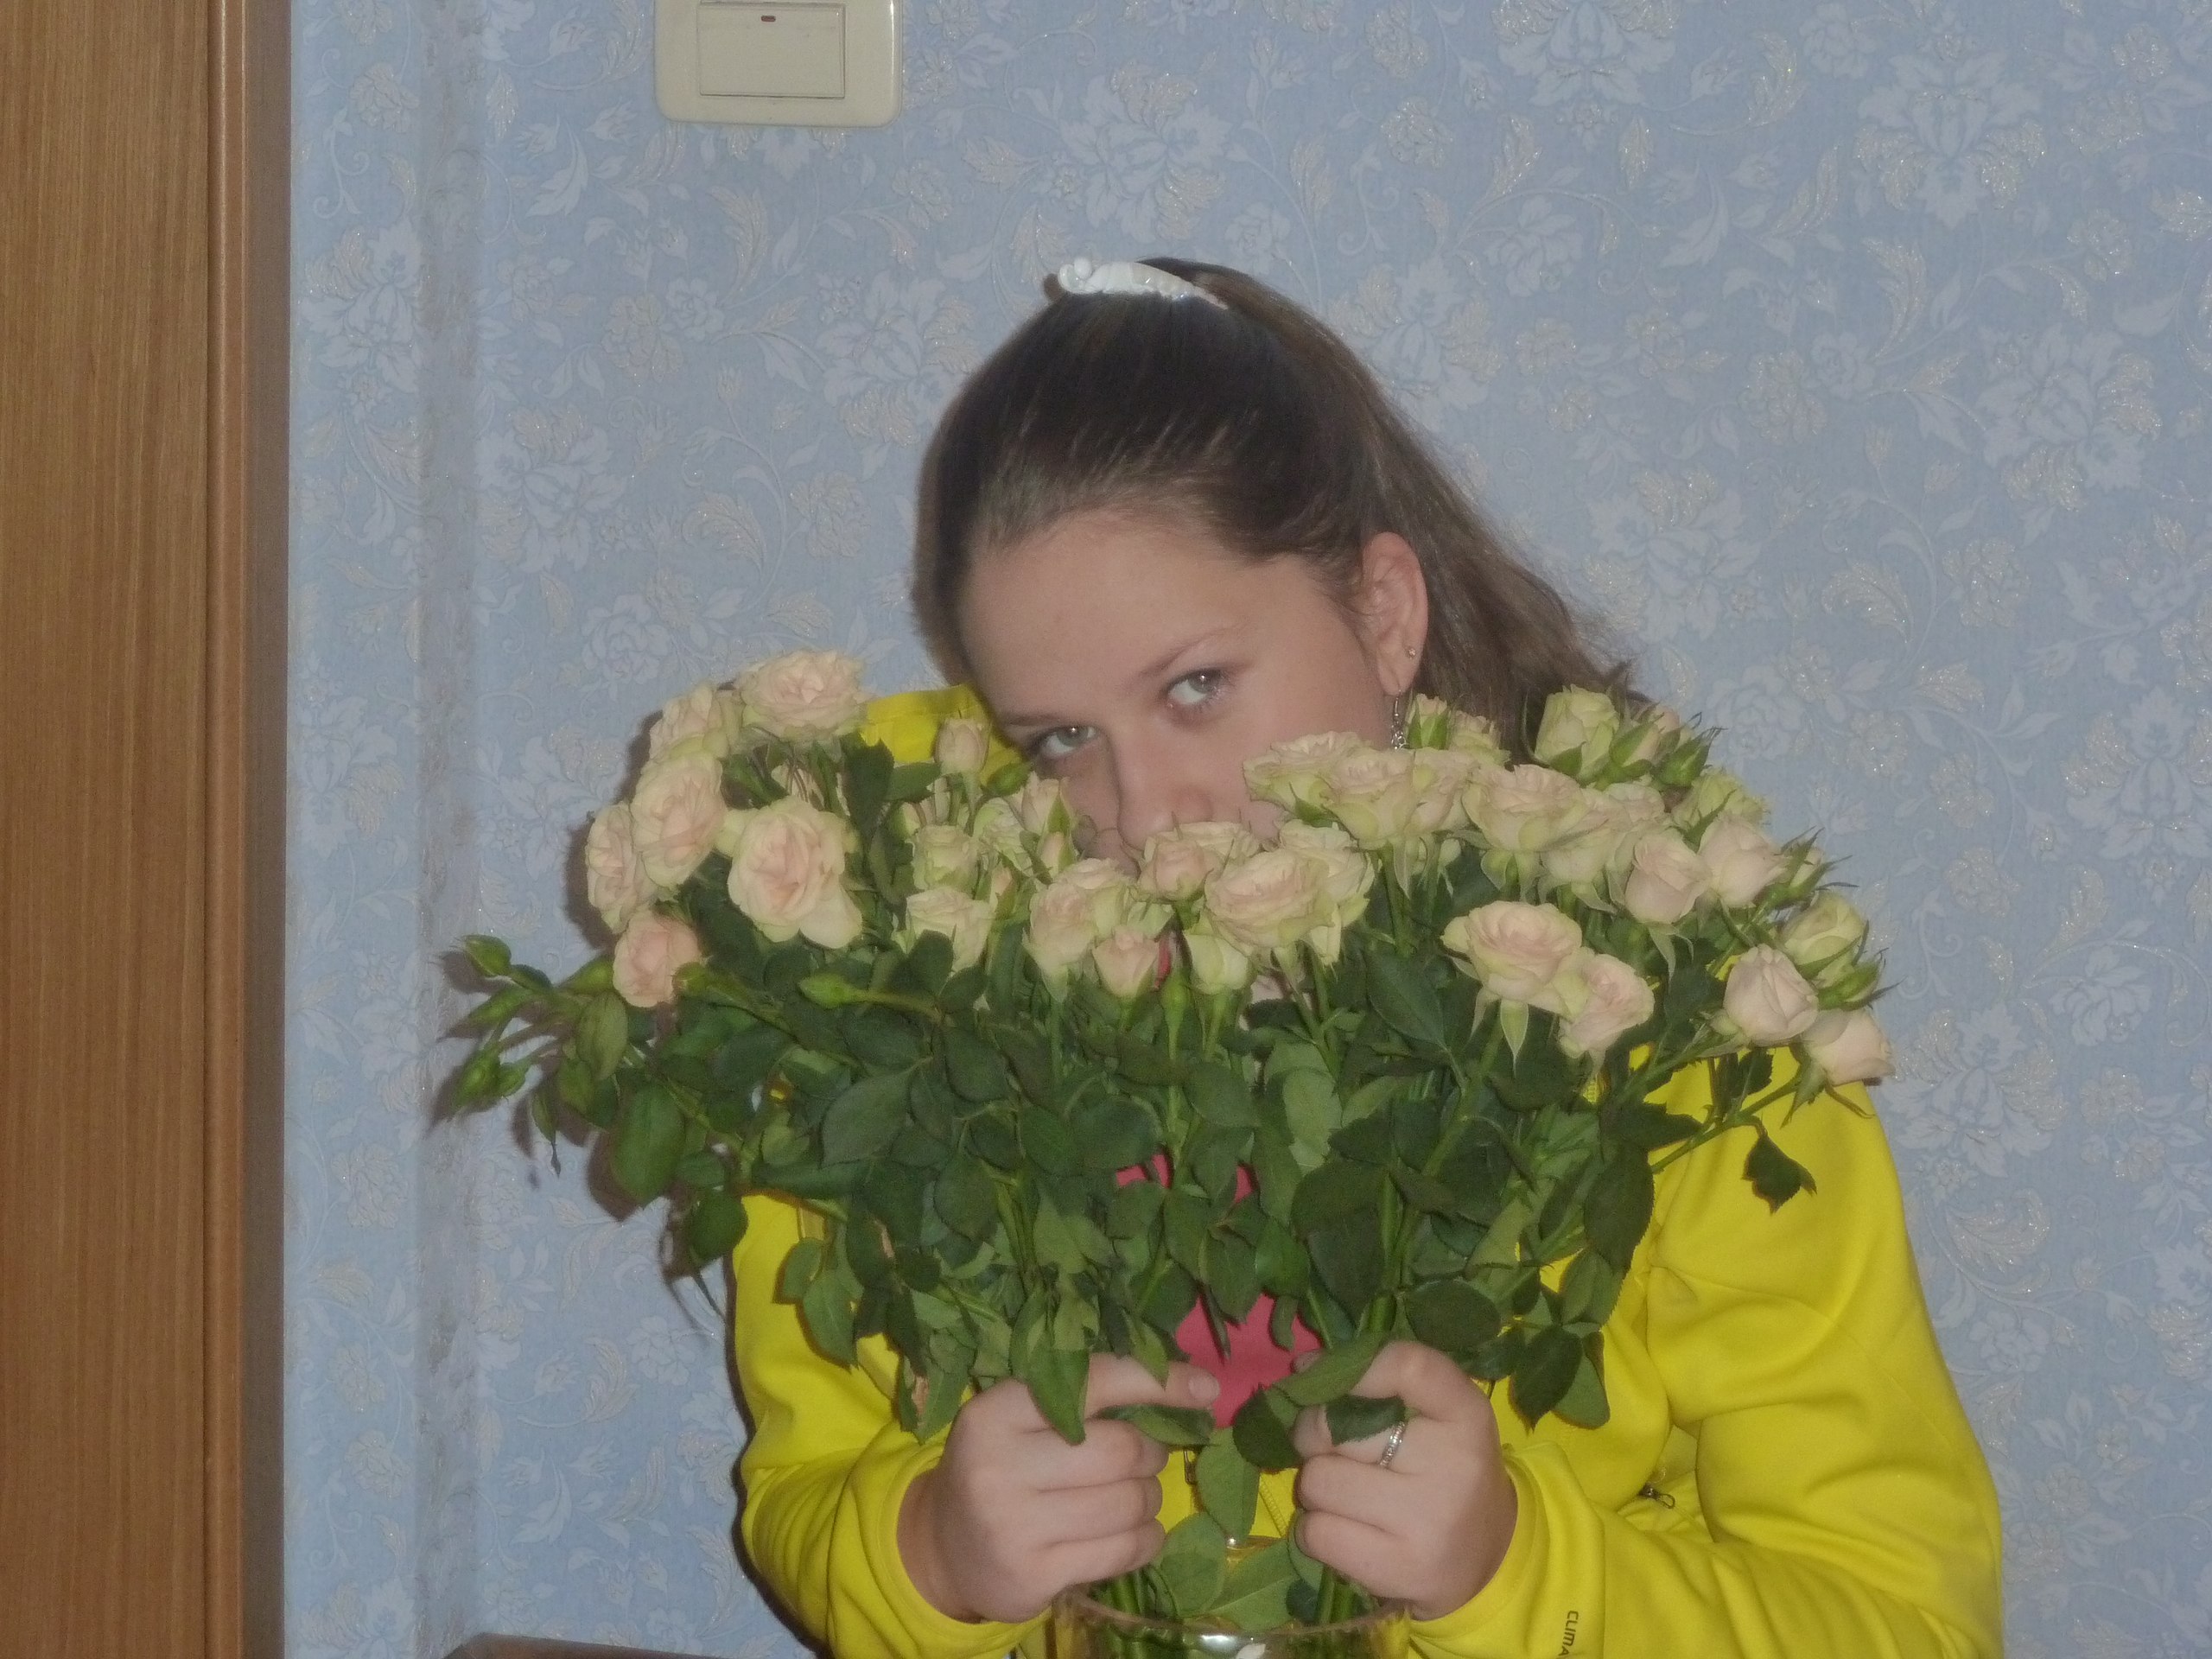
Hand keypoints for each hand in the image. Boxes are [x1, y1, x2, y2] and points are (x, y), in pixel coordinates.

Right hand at [898, 1355, 1220, 1623]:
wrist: (942, 1549)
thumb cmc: (999, 1467)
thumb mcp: (1018, 1420)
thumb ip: (1081, 1398)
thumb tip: (1186, 1385)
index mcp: (996, 1412)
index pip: (1094, 1382)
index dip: (1157, 1382)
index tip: (1205, 1387)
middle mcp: (999, 1466)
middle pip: (1121, 1450)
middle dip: (1149, 1454)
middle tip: (1142, 1458)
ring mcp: (1014, 1526)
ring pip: (1128, 1503)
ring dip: (1148, 1499)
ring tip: (1132, 1497)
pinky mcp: (1035, 1575)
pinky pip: (1123, 1551)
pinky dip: (1146, 1539)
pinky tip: (1135, 1534)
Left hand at [1290, 1340, 1516, 1621]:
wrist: (1490, 1558)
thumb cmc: (1444, 1470)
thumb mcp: (1437, 1415)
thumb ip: (1384, 1382)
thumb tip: (1307, 1367)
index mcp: (1467, 1414)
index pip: (1405, 1365)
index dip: (1351, 1368)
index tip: (1321, 1374)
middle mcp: (1454, 1464)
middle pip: (1336, 1428)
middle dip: (1319, 1437)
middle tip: (1338, 1452)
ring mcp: (1429, 1522)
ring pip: (1318, 1481)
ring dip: (1318, 1488)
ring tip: (1349, 1497)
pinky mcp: (1401, 1570)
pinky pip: (1315, 1532)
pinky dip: (1316, 1531)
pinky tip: (1347, 1532)